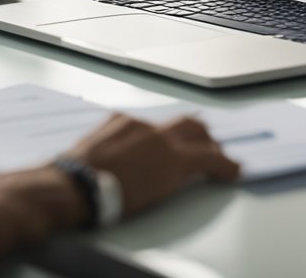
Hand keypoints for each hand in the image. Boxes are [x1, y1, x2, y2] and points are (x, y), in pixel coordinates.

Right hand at [0, 114, 238, 263]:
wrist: (76, 185)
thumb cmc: (73, 177)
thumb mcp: (88, 152)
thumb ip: (104, 149)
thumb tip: (104, 163)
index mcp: (121, 122)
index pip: (153, 126)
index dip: (166, 136)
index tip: (168, 144)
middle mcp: (145, 125)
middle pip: (182, 121)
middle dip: (197, 131)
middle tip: (207, 142)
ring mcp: (162, 140)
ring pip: (199, 135)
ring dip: (211, 147)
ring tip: (223, 160)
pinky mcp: (177, 161)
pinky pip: (210, 159)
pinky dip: (224, 165)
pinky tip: (233, 171)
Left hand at [68, 114, 240, 216]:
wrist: (78, 185)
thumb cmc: (114, 199)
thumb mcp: (157, 195)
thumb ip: (178, 177)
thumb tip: (188, 171)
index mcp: (173, 158)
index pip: (212, 156)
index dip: (226, 163)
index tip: (232, 168)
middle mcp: (159, 135)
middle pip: (195, 126)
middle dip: (206, 137)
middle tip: (209, 149)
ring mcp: (138, 123)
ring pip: (165, 124)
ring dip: (171, 136)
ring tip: (166, 151)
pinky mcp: (118, 119)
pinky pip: (138, 123)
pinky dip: (143, 134)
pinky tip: (135, 147)